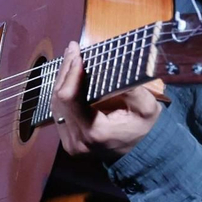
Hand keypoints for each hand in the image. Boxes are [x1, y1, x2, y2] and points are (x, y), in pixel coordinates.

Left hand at [51, 41, 164, 160]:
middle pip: (59, 100)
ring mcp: (69, 143)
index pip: (70, 99)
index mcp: (94, 133)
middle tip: (72, 49)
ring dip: (62, 80)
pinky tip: (69, 76)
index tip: (77, 54)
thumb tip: (112, 67)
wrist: (142, 152)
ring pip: (55, 105)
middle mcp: (77, 141)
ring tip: (71, 58)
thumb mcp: (146, 107)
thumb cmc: (145, 128)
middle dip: (65, 71)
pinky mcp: (68, 141)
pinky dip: (63, 92)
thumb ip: (130, 89)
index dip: (71, 73)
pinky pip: (59, 112)